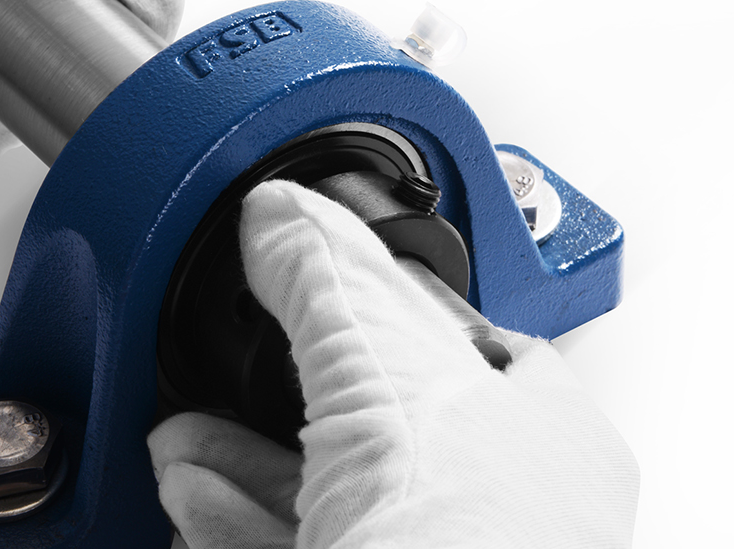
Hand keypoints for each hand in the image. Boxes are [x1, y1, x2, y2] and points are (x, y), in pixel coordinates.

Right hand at [148, 181, 638, 547]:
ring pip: (334, 501)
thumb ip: (330, 284)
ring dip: (246, 462)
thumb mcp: (379, 374)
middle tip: (238, 350)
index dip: (383, 302)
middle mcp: (501, 516)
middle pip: (384, 424)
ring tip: (186, 439)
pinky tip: (196, 496)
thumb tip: (285, 217)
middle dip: (290, 385)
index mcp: (546, 440)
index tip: (316, 276)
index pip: (469, 341)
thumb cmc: (460, 544)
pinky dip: (240, 520)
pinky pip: (302, 548)